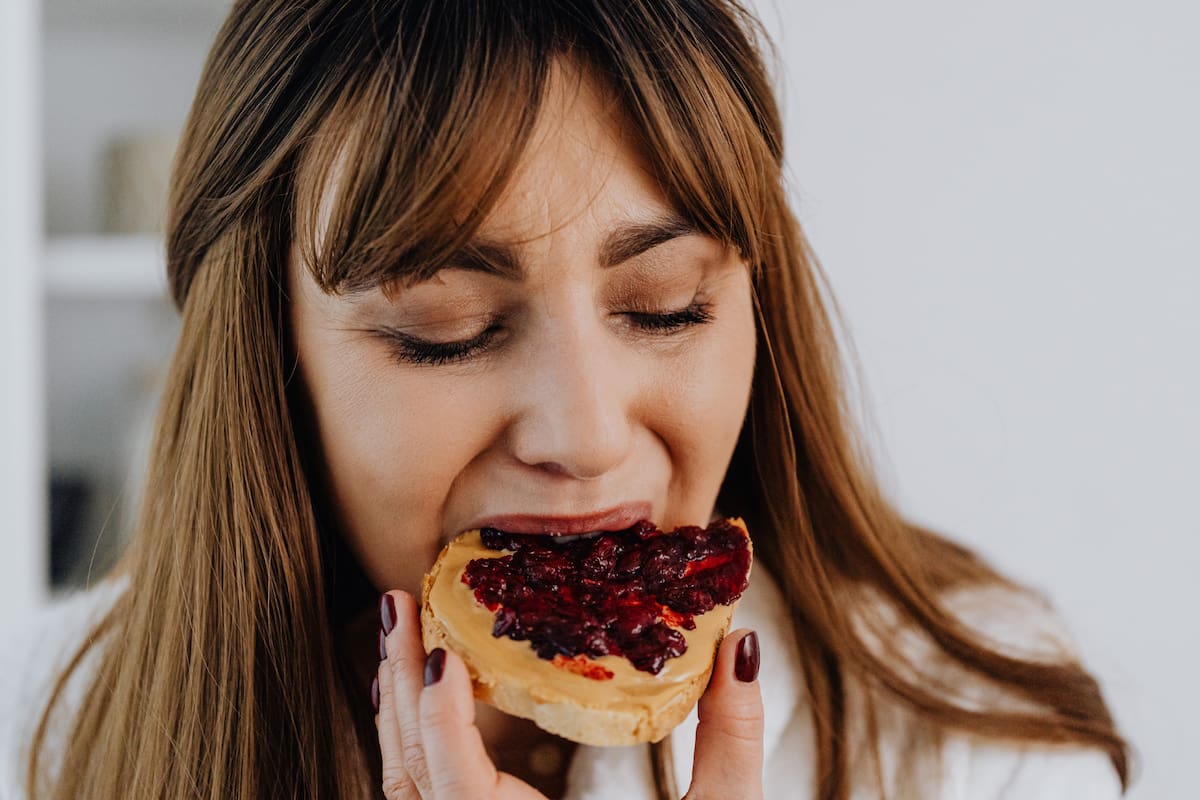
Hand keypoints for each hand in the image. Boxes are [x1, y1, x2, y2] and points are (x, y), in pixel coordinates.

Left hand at [375, 590, 764, 798]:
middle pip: (411, 775)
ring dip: (396, 706)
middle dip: (399, 681)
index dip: (441, 722)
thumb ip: (733, 737)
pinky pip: (419, 799)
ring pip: (403, 787)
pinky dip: (412, 742)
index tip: (443, 654)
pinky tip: (417, 696)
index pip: (458, 789)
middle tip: (397, 604)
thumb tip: (744, 645)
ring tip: (400, 630)